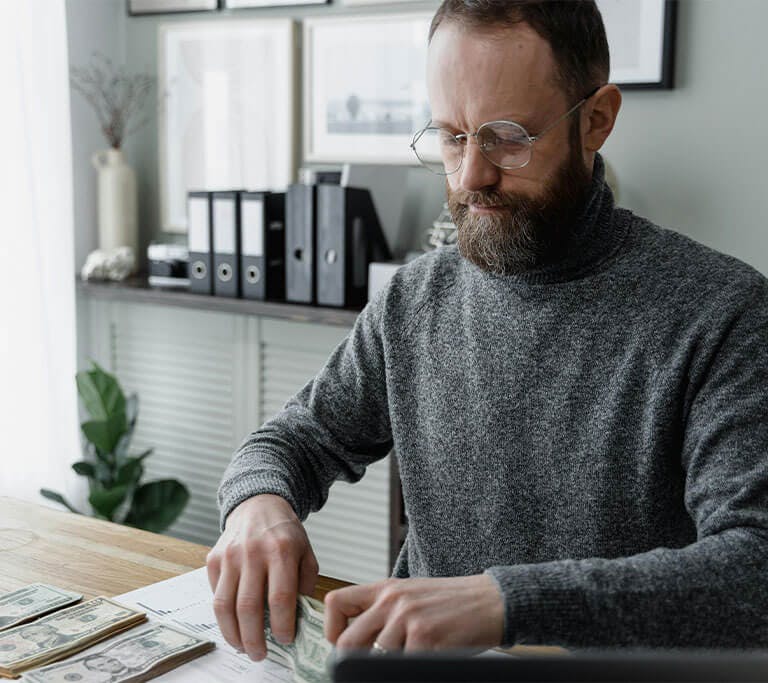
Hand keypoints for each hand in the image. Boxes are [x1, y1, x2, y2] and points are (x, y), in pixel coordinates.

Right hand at [206, 494, 318, 660]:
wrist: (259, 505)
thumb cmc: (285, 533)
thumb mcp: (306, 553)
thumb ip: (304, 584)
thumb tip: (298, 619)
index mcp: (282, 551)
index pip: (280, 598)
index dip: (282, 626)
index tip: (285, 640)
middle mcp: (253, 553)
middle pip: (249, 607)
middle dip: (254, 638)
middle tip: (260, 654)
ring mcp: (230, 555)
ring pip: (225, 605)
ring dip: (233, 634)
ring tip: (243, 647)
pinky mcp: (214, 559)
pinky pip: (215, 595)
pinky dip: (223, 615)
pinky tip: (233, 624)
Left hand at [324, 575, 503, 651]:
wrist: (490, 601)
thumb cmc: (452, 602)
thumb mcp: (411, 595)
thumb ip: (383, 611)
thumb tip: (356, 641)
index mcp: (385, 589)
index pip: (336, 602)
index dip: (332, 629)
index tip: (339, 644)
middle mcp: (392, 600)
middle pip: (347, 641)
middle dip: (353, 661)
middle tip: (368, 665)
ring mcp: (407, 619)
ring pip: (376, 658)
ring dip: (392, 665)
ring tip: (414, 654)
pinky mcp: (425, 638)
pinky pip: (403, 666)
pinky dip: (414, 666)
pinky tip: (430, 656)